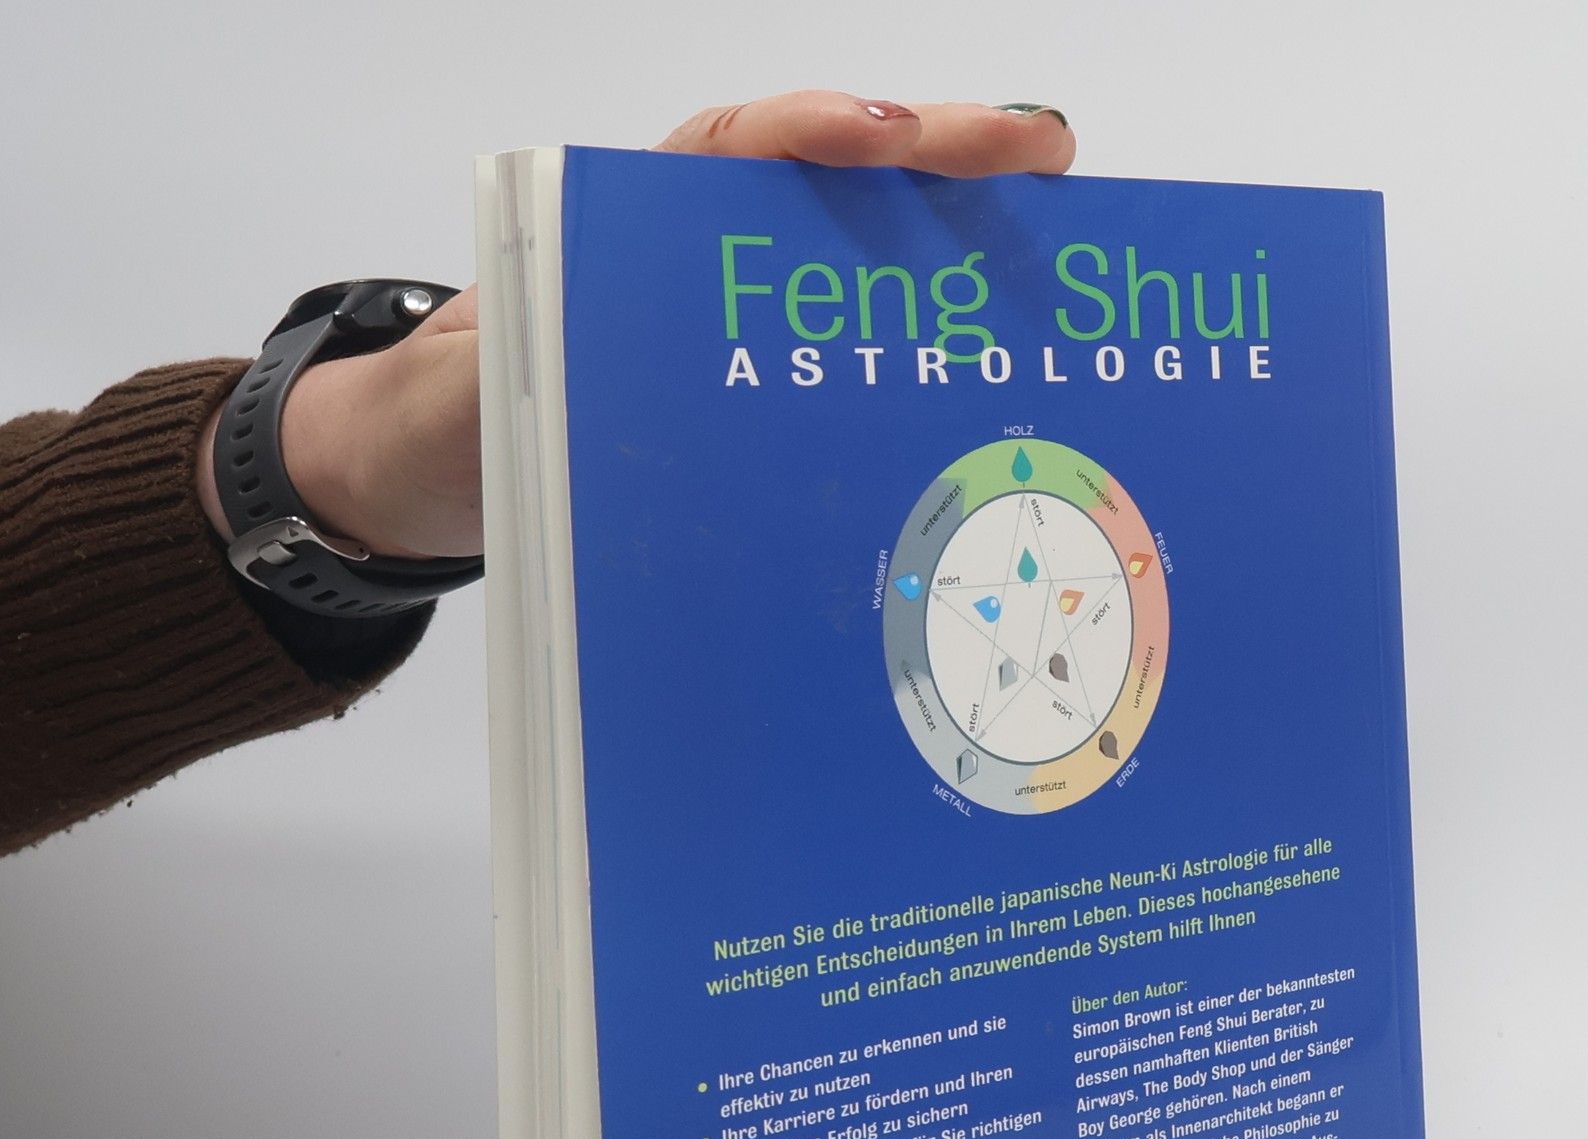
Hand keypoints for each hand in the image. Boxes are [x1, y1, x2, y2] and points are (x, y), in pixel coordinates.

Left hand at [197, 95, 1073, 561]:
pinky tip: (1002, 333)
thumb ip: (506, 379)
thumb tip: (563, 379)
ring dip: (956, 225)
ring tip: (1055, 212)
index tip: (879, 137)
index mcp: (627, 225)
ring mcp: (747, 304)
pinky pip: (859, 328)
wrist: (448, 469)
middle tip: (1040, 150)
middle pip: (829, 175)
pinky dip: (931, 316)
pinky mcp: (770, 368)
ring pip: (862, 243)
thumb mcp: (467, 400)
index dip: (807, 135)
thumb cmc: (461, 422)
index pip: (729, 152)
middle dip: (936, 150)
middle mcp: (702, 247)